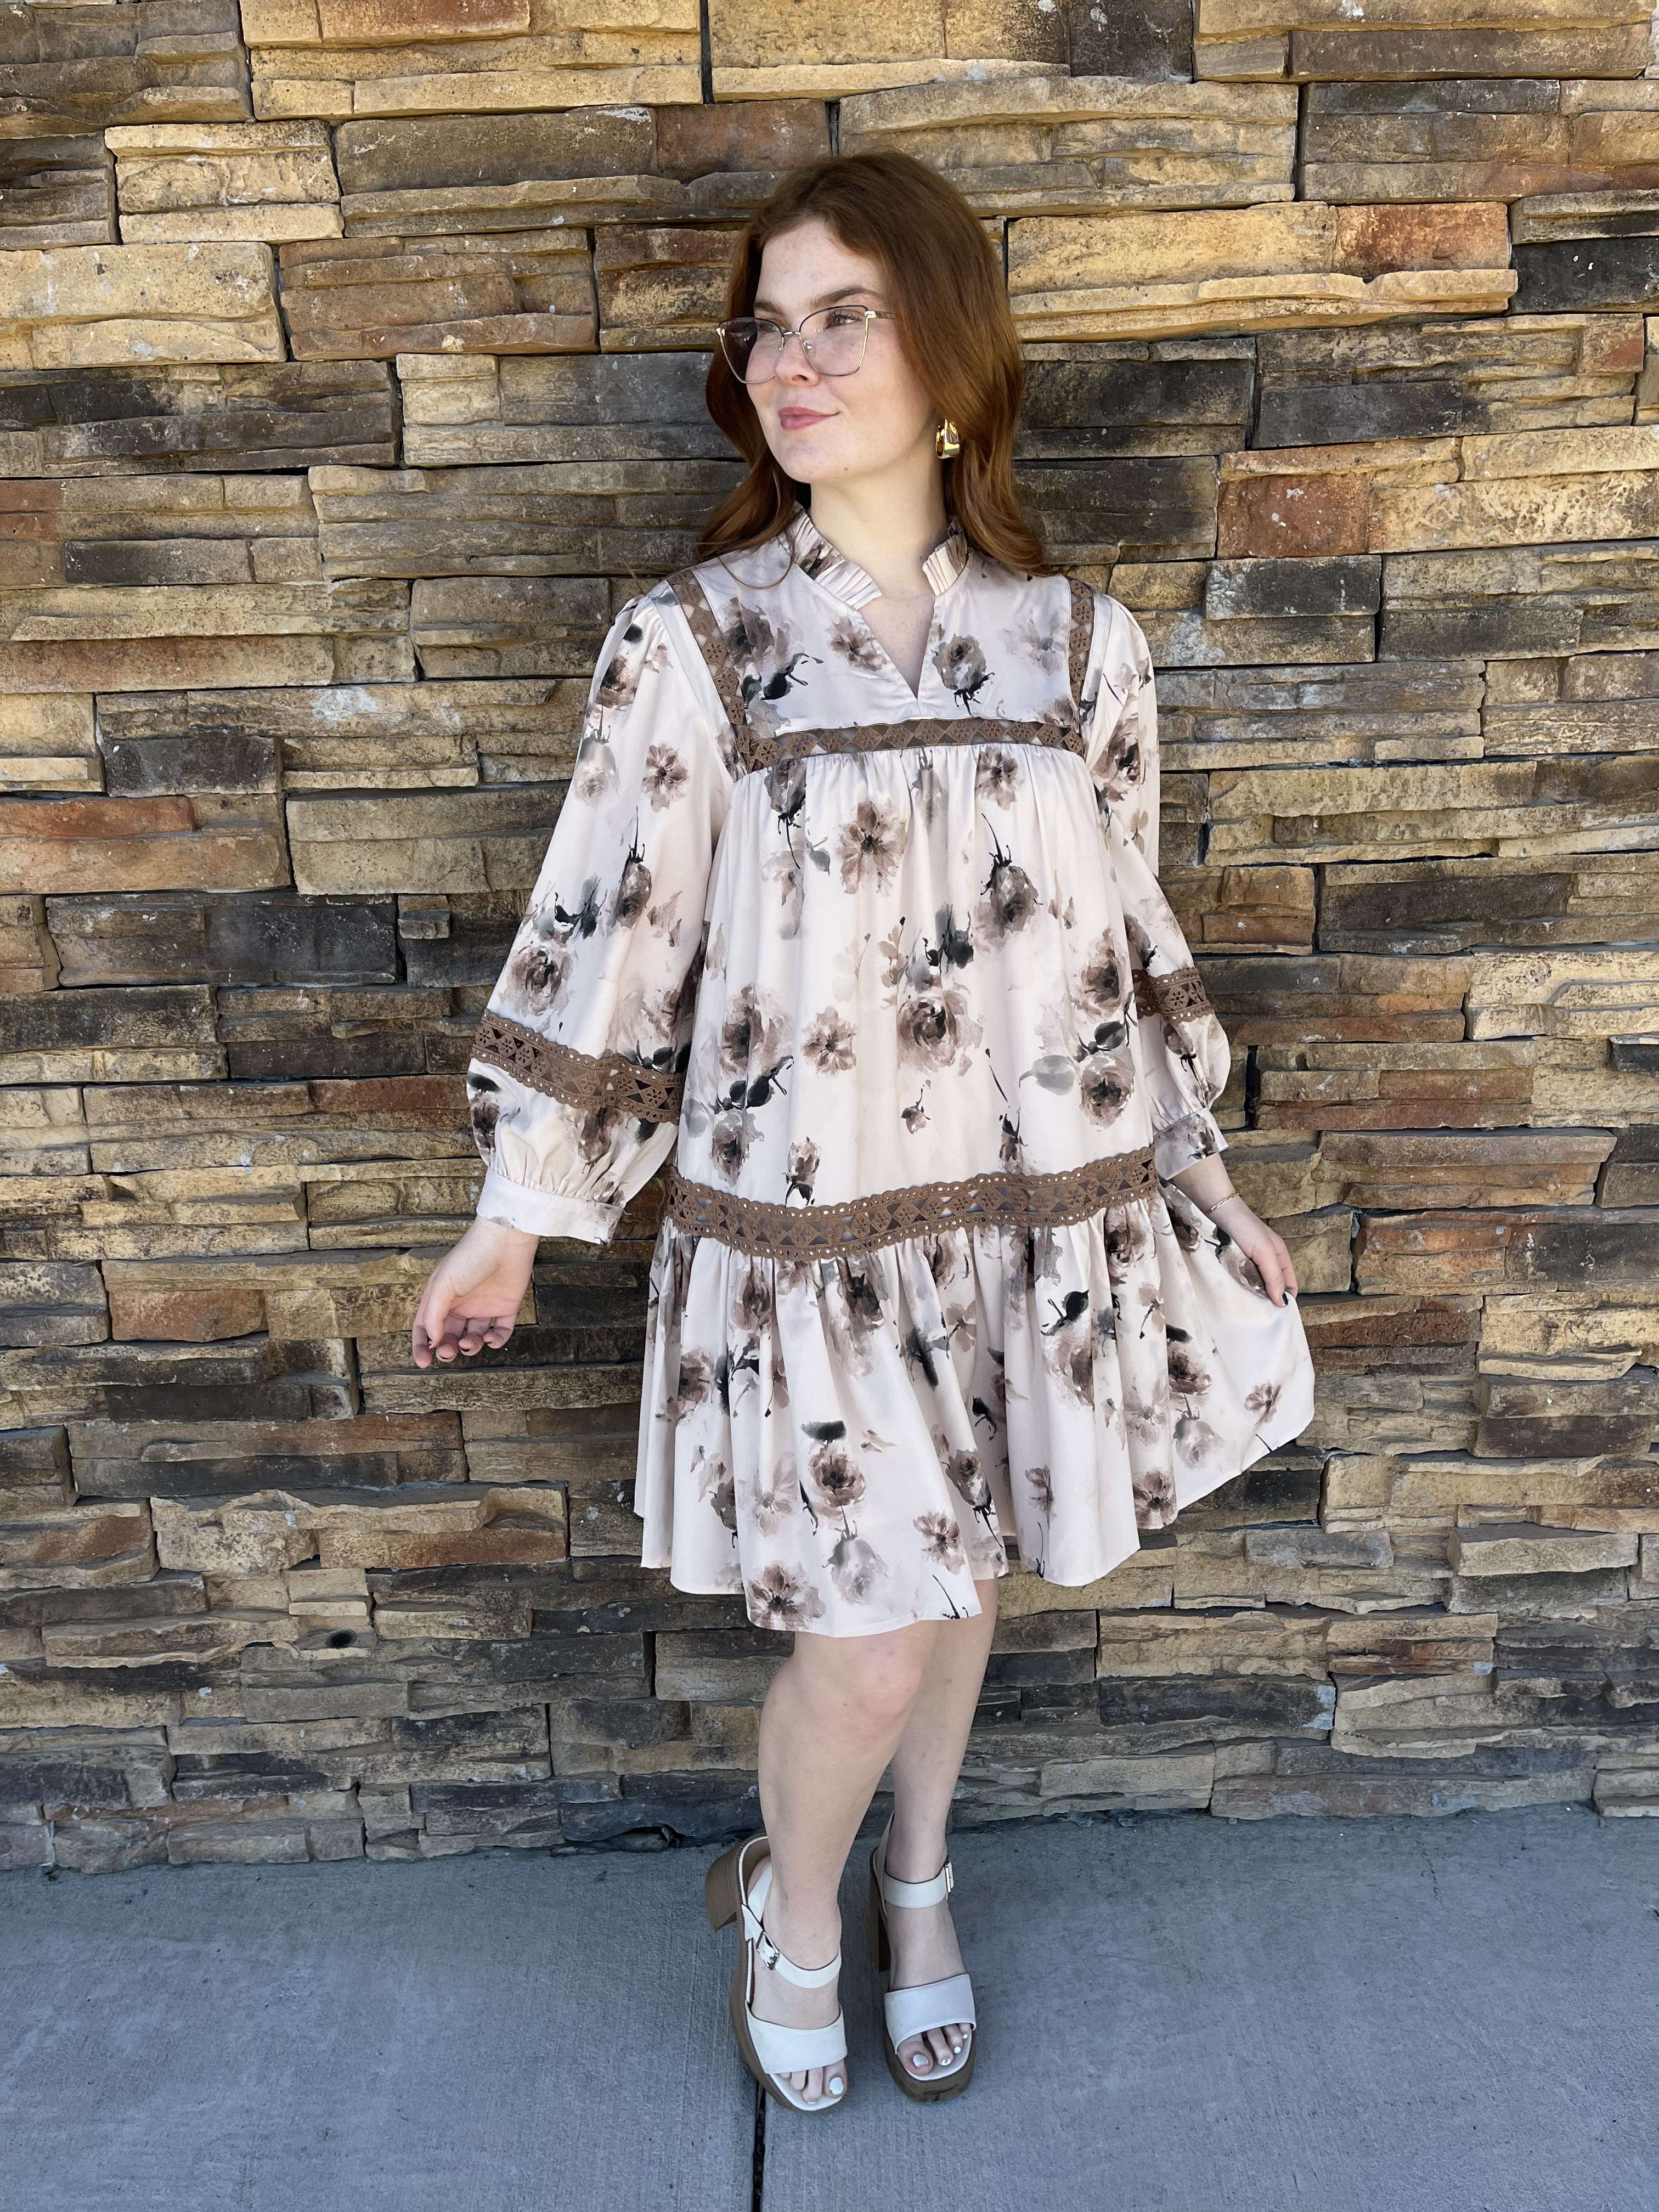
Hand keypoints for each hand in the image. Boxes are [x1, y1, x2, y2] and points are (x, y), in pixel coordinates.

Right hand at [411, 1216, 539, 1368]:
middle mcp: (461, 1304)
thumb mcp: (442, 1285)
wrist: (505, 1241)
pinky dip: (496, 1341)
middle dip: (447, 1348)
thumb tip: (433, 1340)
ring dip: (470, 1346)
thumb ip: (434, 1315)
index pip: (426, 1327)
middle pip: (450, 1336)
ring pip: (474, 1338)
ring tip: (472, 1341)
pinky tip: (492, 1338)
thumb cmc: (469, 1257)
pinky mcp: (505, 1308)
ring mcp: (483, 1307)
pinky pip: (500, 1332)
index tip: (423, 1362)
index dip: (422, 1346)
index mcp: (441, 1298)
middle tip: (449, 1351)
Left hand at [1206, 1194, 1298, 1305]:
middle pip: (1272, 1285)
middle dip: (1268, 1298)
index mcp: (1280, 1256)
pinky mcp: (1234, 1261)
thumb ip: (1274, 1277)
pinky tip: (1236, 1294)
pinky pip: (1241, 1279)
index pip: (1289, 1283)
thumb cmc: (1245, 1228)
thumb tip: (1283, 1302)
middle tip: (1261, 1315)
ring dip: (1253, 1294)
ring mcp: (1249, 1261)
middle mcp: (1266, 1259)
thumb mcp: (1265, 1253)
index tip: (1279, 1315)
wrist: (1218, 1211)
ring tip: (1248, 1308)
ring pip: (1256, 1284)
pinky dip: (1240, 1287)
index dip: (1286, 1298)